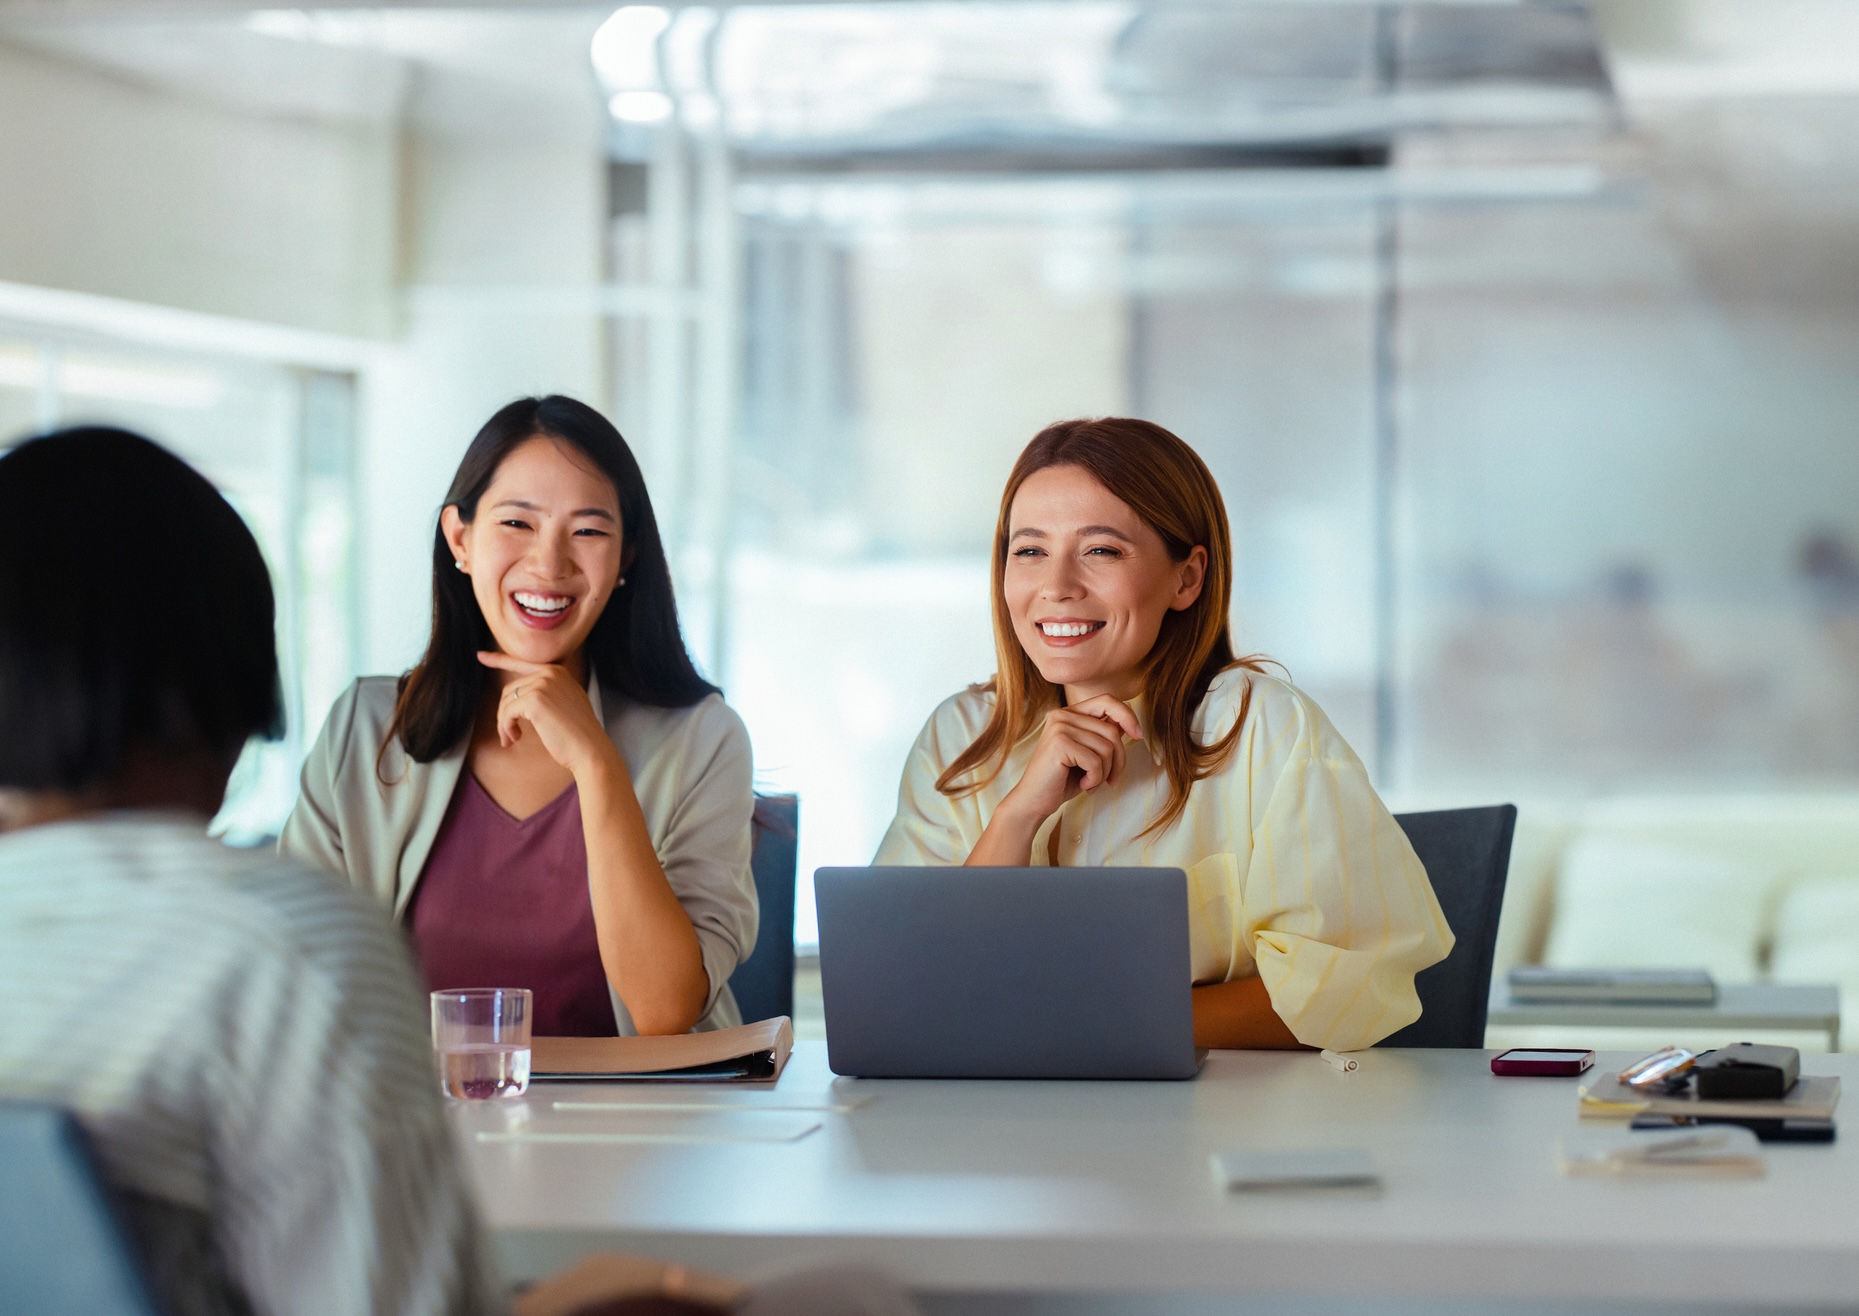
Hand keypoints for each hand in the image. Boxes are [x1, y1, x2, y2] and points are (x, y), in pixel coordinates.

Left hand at [476, 652, 617, 779]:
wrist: (590, 749)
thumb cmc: (577, 735)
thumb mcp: (564, 704)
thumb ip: (547, 693)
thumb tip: (517, 697)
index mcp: (559, 672)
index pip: (522, 664)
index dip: (499, 660)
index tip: (481, 656)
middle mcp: (551, 673)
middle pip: (511, 689)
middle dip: (505, 713)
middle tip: (509, 735)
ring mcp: (544, 684)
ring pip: (507, 701)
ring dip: (505, 723)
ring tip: (512, 739)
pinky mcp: (535, 700)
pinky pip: (507, 712)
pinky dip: (506, 728)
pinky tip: (515, 739)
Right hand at [997, 693, 1143, 828]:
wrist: (1034, 801)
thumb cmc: (1062, 780)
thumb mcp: (1088, 754)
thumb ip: (1102, 736)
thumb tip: (1128, 724)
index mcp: (1068, 713)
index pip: (1107, 701)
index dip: (1127, 715)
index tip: (1138, 735)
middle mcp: (1062, 715)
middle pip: (1112, 731)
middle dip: (1119, 760)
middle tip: (1110, 780)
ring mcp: (1060, 727)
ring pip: (1107, 748)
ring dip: (1105, 773)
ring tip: (1091, 783)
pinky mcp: (1059, 744)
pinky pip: (1096, 761)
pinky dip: (1096, 779)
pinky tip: (1083, 785)